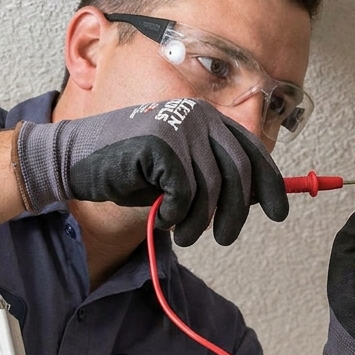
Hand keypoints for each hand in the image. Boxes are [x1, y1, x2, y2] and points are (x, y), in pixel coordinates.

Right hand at [13, 98, 288, 244]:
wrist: (75, 160)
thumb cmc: (128, 170)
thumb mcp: (179, 172)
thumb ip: (213, 177)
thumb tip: (255, 199)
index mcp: (207, 118)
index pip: (253, 150)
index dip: (270, 185)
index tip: (279, 212)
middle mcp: (198, 116)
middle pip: (240, 172)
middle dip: (236, 213)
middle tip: (225, 238)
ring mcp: (179, 127)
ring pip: (212, 188)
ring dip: (199, 222)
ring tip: (184, 234)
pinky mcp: (160, 144)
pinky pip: (184, 193)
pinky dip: (175, 214)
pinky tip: (161, 216)